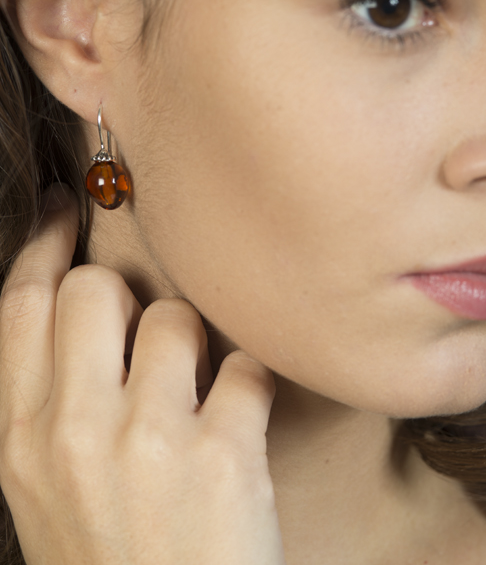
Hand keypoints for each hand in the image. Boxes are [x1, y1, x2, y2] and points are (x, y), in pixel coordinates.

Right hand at [0, 185, 284, 564]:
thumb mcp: (46, 491)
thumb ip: (53, 403)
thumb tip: (83, 316)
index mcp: (20, 440)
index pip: (20, 304)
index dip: (42, 243)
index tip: (63, 206)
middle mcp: (73, 433)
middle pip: (93, 289)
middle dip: (125, 300)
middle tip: (148, 341)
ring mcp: (147, 443)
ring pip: (174, 318)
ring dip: (195, 347)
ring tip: (200, 399)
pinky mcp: (223, 459)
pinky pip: (244, 366)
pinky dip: (251, 387)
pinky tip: (244, 428)